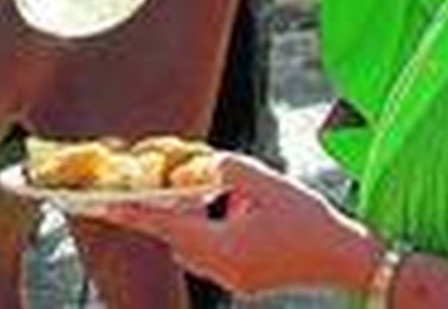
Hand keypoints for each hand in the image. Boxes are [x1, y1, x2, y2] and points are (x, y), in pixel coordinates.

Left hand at [84, 154, 379, 297]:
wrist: (346, 259)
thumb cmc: (308, 220)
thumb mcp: (265, 182)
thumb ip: (224, 169)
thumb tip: (197, 166)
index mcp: (222, 248)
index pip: (164, 225)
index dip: (131, 211)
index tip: (102, 204)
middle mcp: (221, 270)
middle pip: (175, 237)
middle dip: (158, 212)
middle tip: (135, 190)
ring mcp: (233, 279)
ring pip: (192, 246)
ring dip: (185, 221)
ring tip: (185, 194)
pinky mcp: (244, 280)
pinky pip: (210, 254)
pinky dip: (205, 231)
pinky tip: (220, 210)